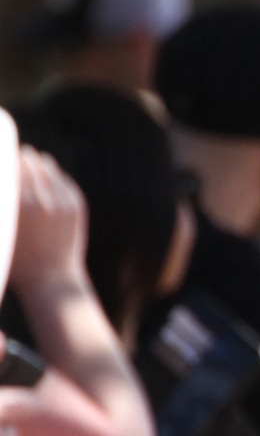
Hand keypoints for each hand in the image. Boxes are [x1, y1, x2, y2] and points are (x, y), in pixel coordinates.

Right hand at [7, 151, 89, 304]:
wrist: (51, 279)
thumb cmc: (16, 258)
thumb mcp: (1, 231)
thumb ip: (2, 202)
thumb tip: (2, 179)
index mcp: (18, 206)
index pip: (9, 164)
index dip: (3, 158)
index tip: (1, 156)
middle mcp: (41, 200)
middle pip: (27, 159)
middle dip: (18, 157)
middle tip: (12, 158)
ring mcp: (61, 201)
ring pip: (45, 164)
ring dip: (35, 163)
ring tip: (27, 166)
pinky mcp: (76, 203)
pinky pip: (60, 178)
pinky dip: (50, 177)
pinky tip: (43, 183)